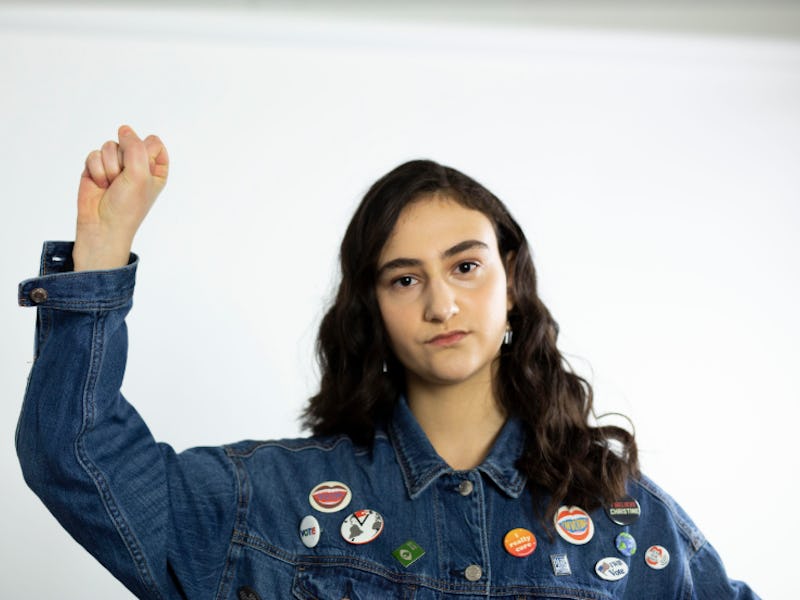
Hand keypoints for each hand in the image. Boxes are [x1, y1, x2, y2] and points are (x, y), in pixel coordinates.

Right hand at [72, 125, 168, 270]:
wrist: (102, 225)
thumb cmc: (127, 206)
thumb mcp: (140, 175)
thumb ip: (135, 147)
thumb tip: (124, 129)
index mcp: (156, 169)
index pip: (154, 143)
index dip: (145, 153)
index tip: (142, 172)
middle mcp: (137, 166)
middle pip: (129, 141)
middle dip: (123, 160)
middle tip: (123, 181)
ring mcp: (116, 166)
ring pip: (110, 146)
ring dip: (108, 166)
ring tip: (111, 184)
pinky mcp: (96, 168)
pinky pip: (94, 154)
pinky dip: (95, 169)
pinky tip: (99, 184)